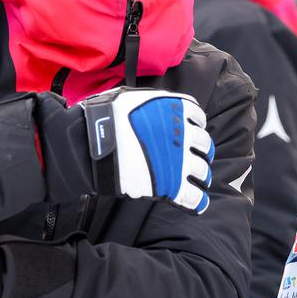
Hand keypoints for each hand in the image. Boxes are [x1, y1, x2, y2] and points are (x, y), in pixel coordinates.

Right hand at [80, 87, 214, 213]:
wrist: (92, 145)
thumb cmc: (105, 116)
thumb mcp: (130, 96)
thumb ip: (149, 101)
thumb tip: (151, 105)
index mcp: (174, 110)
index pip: (197, 116)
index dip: (194, 123)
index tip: (191, 129)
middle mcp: (183, 135)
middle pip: (204, 143)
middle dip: (201, 149)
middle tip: (195, 155)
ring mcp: (179, 161)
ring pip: (202, 171)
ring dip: (201, 175)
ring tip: (198, 179)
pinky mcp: (171, 186)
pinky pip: (194, 197)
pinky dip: (197, 201)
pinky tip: (197, 202)